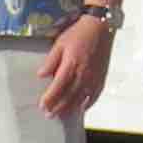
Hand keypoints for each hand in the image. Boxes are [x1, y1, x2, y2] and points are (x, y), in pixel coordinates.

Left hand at [40, 7, 116, 123]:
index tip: (42, 106)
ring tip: (62, 115)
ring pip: (81, 98)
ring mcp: (93, 78)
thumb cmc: (78, 34)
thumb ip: (51, 61)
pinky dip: (87, 104)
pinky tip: (81, 108)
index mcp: (71, 65)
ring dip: (70, 108)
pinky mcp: (101, 78)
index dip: (50, 98)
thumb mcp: (60, 44)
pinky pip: (94, 95)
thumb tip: (41, 75)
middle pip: (69, 96)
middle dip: (58, 107)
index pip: (58, 87)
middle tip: (49, 115)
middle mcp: (83, 74)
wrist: (100, 28)